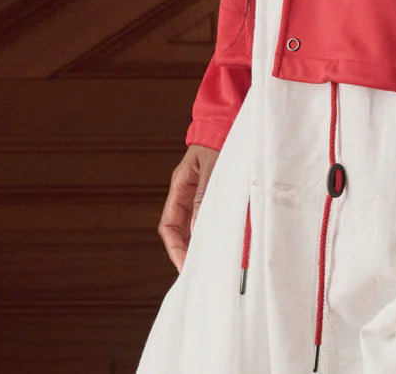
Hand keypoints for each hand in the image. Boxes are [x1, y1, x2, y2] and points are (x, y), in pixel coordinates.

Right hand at [157, 143, 219, 271]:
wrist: (227, 124)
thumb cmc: (219, 142)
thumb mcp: (212, 168)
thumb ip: (204, 195)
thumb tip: (197, 227)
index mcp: (179, 187)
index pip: (169, 226)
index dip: (174, 248)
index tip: (184, 266)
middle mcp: (186, 194)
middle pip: (179, 231)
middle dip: (186, 252)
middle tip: (198, 272)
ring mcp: (198, 195)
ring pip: (194, 227)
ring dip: (200, 245)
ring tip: (211, 263)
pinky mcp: (213, 195)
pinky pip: (209, 218)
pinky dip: (213, 232)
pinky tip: (223, 244)